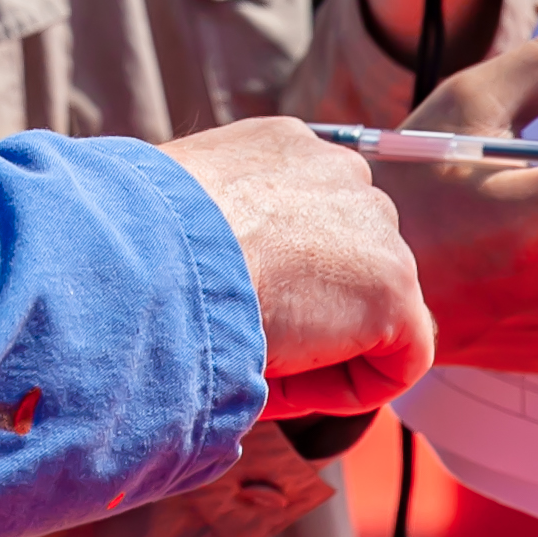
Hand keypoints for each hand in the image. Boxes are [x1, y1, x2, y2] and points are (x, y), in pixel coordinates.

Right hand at [161, 116, 434, 420]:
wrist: (158, 258)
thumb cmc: (141, 243)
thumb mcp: (175, 216)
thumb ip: (217, 230)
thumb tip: (217, 276)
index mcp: (286, 148)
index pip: (311, 217)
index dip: (278, 278)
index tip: (232, 308)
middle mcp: (340, 171)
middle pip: (350, 260)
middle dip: (309, 309)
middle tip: (248, 341)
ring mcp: (375, 227)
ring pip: (369, 311)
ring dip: (321, 347)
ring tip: (255, 360)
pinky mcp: (393, 288)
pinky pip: (397, 359)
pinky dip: (347, 387)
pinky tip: (286, 382)